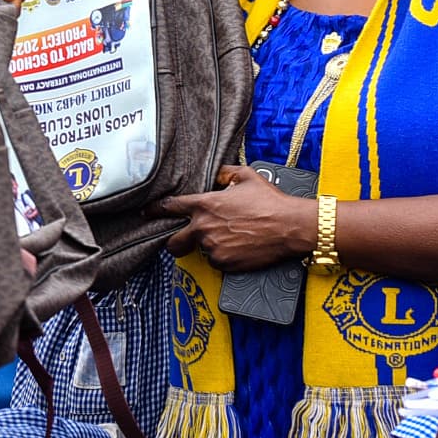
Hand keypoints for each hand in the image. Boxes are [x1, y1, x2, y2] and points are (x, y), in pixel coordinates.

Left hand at [160, 163, 317, 270]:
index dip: (155, 210)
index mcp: (205, 205)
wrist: (291, 226)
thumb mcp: (246, 176)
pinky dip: (223, 257)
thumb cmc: (270, 201)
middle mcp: (204, 228)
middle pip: (173, 242)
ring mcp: (213, 248)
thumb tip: (217, 176)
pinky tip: (237, 248)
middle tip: (181, 240)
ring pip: (199, 252)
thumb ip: (225, 173)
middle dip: (174, 241)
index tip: (147, 212)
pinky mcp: (226, 264)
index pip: (170, 207)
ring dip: (207, 247)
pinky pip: (217, 262)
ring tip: (227, 239)